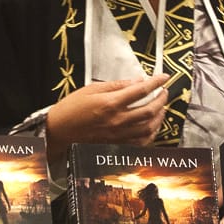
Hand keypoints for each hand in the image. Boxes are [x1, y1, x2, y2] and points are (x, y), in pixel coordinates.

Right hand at [46, 73, 170, 162]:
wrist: (59, 132)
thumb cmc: (72, 108)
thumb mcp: (91, 89)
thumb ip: (116, 86)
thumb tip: (136, 81)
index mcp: (110, 104)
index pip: (141, 91)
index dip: (155, 83)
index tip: (164, 77)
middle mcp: (117, 121)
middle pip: (149, 110)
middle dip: (161, 99)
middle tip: (164, 92)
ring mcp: (118, 135)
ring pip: (149, 127)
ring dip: (159, 117)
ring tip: (161, 108)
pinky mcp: (117, 145)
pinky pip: (141, 142)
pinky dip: (151, 133)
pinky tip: (153, 126)